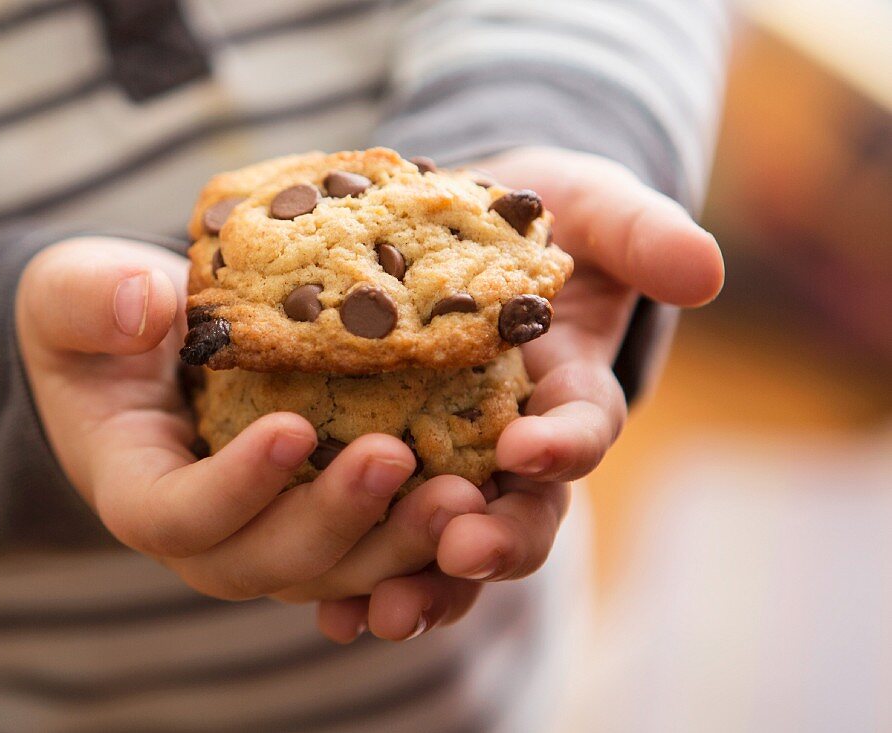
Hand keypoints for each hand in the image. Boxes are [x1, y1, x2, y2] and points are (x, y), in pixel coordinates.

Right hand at [16, 237, 486, 601]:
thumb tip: (144, 307)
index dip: (232, 488)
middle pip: (269, 561)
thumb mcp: (71, 294)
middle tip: (398, 459)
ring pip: (336, 569)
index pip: (175, 515)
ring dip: (399, 544)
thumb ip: (90, 300)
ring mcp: (271, 532)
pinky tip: (482, 492)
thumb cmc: (101, 321)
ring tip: (465, 495)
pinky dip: (423, 532)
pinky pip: (375, 543)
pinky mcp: (323, 512)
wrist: (149, 347)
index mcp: (138, 488)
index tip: (290, 428)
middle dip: (335, 521)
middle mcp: (209, 534)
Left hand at [318, 147, 724, 641]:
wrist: (452, 234)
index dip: (563, 445)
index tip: (527, 447)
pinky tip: (329, 615)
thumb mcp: (596, 209)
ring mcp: (452, 468)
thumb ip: (645, 236)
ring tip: (377, 616)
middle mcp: (515, 449)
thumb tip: (706, 270)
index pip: (580, 429)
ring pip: (448, 545)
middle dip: (497, 540)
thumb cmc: (536, 218)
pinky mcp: (390, 473)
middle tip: (462, 552)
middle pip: (521, 515)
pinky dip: (357, 576)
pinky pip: (380, 534)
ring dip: (421, 584)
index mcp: (569, 393)